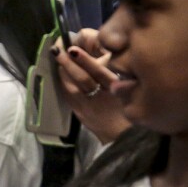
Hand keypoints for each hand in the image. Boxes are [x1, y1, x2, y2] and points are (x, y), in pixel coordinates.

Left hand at [54, 29, 130, 143]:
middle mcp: (100, 97)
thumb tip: (105, 56)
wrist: (125, 137)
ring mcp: (87, 107)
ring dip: (62, 71)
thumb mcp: (129, 90)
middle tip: (57, 49)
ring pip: (71, 87)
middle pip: (81, 78)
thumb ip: (117, 75)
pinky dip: (63, 83)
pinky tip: (60, 73)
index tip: (73, 49)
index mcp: (116, 90)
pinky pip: (68, 96)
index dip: (85, 60)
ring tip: (57, 56)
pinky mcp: (80, 113)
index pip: (99, 73)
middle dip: (68, 63)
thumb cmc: (130, 107)